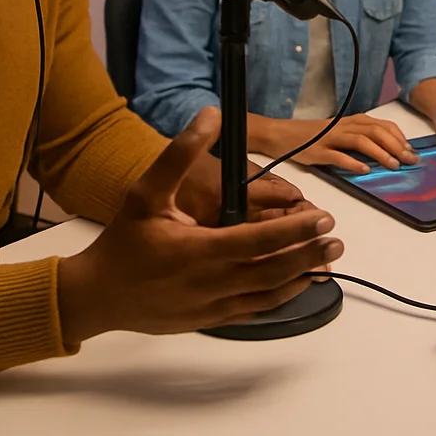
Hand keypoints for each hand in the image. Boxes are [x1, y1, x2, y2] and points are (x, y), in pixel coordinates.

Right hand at [58, 115, 342, 343]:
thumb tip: (209, 116)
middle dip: (309, 254)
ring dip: (301, 277)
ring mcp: (212, 305)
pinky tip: (296, 286)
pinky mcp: (209, 320)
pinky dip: (279, 299)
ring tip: (327, 261)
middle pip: (272, 271)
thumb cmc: (124, 240)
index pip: (259, 241)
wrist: (97, 294)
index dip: (295, 231)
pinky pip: (253, 311)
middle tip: (337, 239)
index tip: (323, 218)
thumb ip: (179, 154)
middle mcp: (211, 282)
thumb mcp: (146, 192)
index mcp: (200, 250)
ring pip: (267, 295)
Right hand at [268, 112, 420, 174]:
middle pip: (376, 132)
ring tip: (393, 165)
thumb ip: (363, 138)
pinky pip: (337, 156)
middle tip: (409, 161)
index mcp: (354, 121)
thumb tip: (391, 151)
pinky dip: (352, 162)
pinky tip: (364, 170)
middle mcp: (345, 126)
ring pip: (360, 141)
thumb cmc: (317, 136)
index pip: (383, 125)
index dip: (400, 138)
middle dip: (396, 146)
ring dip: (380, 153)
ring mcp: (331, 138)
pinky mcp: (318, 151)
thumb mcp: (343, 132)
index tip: (412, 151)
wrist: (284, 134)